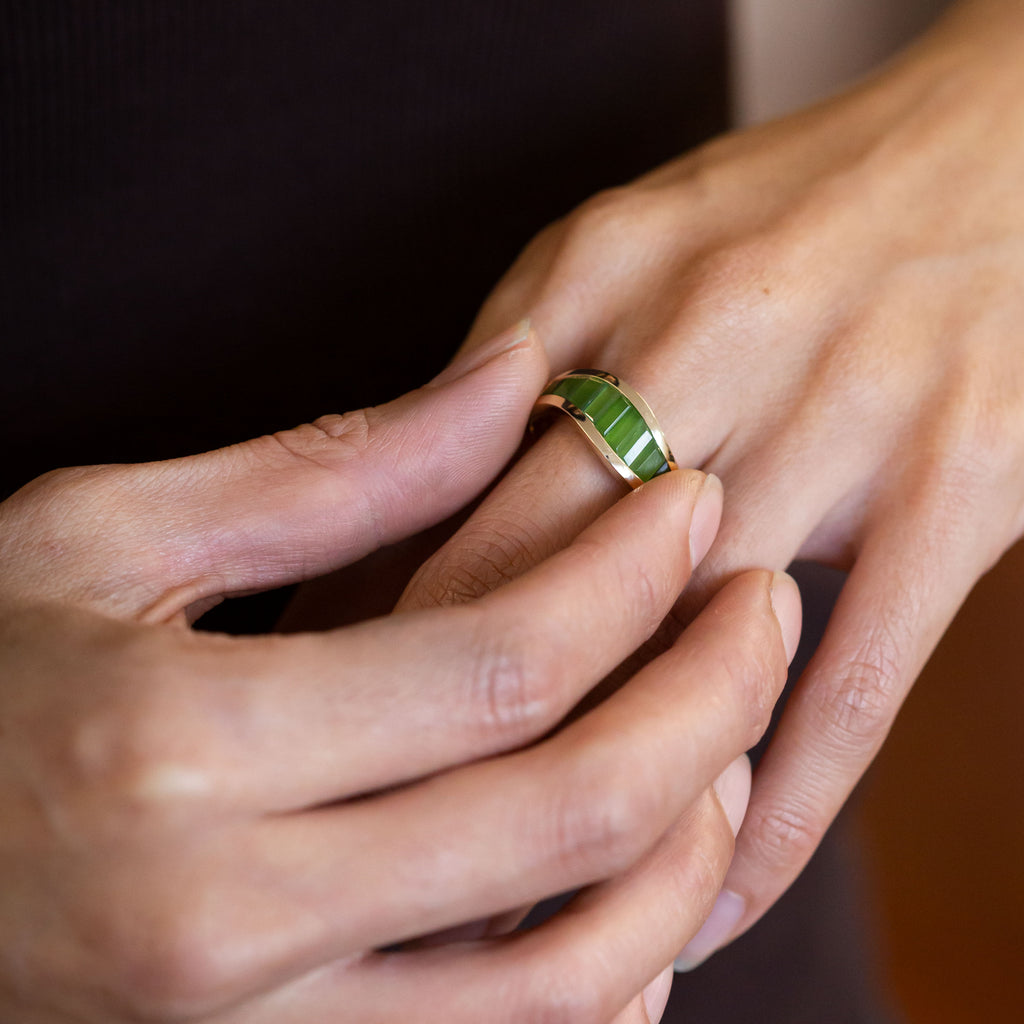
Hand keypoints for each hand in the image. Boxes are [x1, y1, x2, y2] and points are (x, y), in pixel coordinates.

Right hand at [0, 326, 798, 1022]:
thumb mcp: (103, 538)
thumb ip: (327, 473)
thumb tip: (504, 379)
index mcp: (178, 749)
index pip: (495, 665)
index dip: (624, 577)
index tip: (686, 504)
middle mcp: (229, 922)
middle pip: (566, 815)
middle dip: (706, 697)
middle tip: (758, 603)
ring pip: (568, 978)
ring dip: (685, 847)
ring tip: (729, 732)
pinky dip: (609, 978)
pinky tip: (642, 877)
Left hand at [402, 0, 1023, 964]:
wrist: (996, 153)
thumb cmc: (784, 209)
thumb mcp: (619, 243)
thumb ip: (505, 369)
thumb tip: (396, 512)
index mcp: (600, 274)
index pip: (447, 481)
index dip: (374, 622)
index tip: (331, 723)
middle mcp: (709, 338)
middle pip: (543, 576)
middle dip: (459, 725)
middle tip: (392, 836)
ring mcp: (841, 418)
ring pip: (689, 648)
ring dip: (601, 795)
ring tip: (525, 902)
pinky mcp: (955, 490)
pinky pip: (852, 692)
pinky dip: (776, 818)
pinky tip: (710, 903)